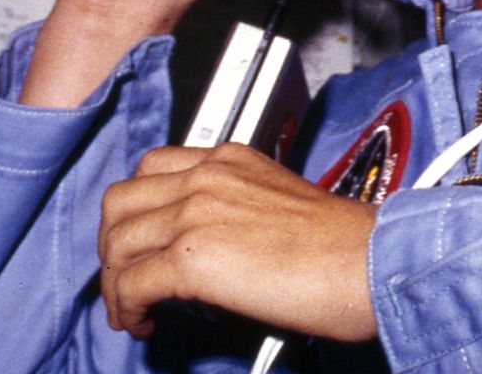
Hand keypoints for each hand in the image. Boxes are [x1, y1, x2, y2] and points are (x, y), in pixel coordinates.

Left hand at [99, 143, 378, 341]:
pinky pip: (130, 283)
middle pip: (120, 202)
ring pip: (117, 244)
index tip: (139, 239)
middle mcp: (206, 177)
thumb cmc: (345, 245)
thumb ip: (237, 207)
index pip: (152, 168)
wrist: (369, 262)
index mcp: (229, 158)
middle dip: (112, 244)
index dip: (135, 210)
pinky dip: (127, 308)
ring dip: (115, 282)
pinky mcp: (192, 259)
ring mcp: (196, 214)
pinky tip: (143, 322)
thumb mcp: (281, 201)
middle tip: (125, 275)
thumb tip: (211, 247)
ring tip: (131, 308)